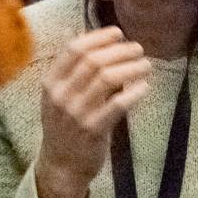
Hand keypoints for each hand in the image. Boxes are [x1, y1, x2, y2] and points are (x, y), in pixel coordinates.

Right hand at [36, 27, 150, 197]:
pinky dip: (134, 92)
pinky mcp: (93, 129)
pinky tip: (145, 87)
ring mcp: (76, 112)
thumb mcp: (58, 95)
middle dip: (120, 51)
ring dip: (131, 68)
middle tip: (139, 49)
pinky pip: (117, 104)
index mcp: (50, 82)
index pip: (73, 49)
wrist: (61, 164)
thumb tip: (85, 37)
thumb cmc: (65, 125)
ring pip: (107, 78)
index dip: (99, 37)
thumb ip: (71, 69)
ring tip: (146, 65)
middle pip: (93, 60)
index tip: (118, 33)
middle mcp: (60, 94)